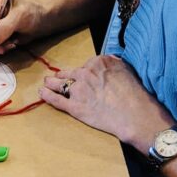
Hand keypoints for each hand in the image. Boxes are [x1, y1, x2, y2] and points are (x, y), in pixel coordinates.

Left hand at [39, 54, 171, 148]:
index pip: (86, 65)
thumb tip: (108, 62)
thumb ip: (113, 64)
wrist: (132, 114)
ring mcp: (78, 90)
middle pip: (70, 73)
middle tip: (57, 78)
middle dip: (63, 75)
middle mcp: (86, 73)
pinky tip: (42, 93)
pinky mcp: (74, 107)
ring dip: (52, 83)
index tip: (83, 75)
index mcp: (99, 62)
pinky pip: (57, 100)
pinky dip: (47, 96)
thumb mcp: (126, 69)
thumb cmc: (134, 93)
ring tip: (46, 83)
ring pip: (60, 84)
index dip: (84, 72)